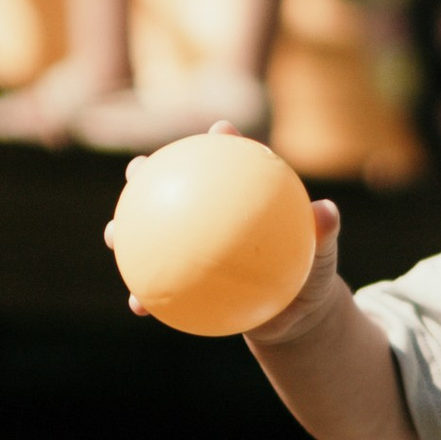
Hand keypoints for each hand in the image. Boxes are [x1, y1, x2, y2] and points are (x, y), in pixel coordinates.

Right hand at [121, 137, 341, 332]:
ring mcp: (193, 246)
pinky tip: (138, 305)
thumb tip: (326, 211)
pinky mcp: (186, 280)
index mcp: (243, 197)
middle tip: (137, 169)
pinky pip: (162, 287)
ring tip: (114, 232)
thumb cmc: (311, 273)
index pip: (232, 159)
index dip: (224, 139)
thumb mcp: (322, 255)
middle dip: (148, 174)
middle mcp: (210, 214)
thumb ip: (324, 232)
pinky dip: (148, 296)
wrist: (296, 311)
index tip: (219, 127)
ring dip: (127, 230)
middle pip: (173, 185)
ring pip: (152, 232)